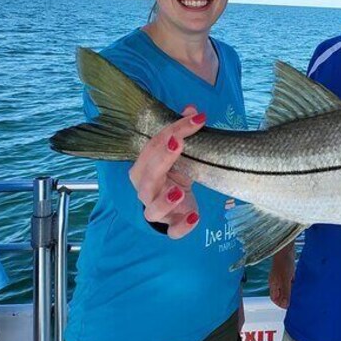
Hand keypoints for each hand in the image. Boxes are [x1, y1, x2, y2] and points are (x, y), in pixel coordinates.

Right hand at [129, 105, 206, 238]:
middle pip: (148, 177)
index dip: (173, 130)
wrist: (174, 204)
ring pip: (152, 210)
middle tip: (180, 143)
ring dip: (165, 201)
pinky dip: (182, 227)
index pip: (152, 147)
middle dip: (163, 159)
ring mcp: (157, 211)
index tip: (197, 119)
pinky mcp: (172, 226)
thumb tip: (192, 109)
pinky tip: (194, 216)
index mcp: (143, 169)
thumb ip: (181, 132)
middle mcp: (145, 190)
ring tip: (179, 192)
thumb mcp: (176, 153)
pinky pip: (173, 231)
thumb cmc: (171, 174)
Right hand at [268, 242, 294, 308]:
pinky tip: (301, 285)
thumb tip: (286, 305)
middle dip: (287, 298)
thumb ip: (285, 292)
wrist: (286, 248)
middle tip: (296, 301)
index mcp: (273, 284)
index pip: (274, 298)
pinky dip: (295, 284)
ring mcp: (282, 276)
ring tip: (300, 294)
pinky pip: (291, 281)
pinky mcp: (288, 271)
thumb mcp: (285, 279)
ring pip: (287, 287)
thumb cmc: (283, 263)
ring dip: (292, 291)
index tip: (289, 306)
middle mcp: (277, 281)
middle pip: (281, 293)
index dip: (280, 303)